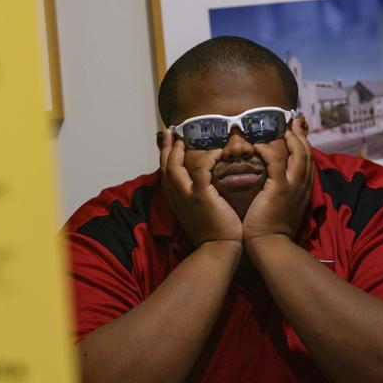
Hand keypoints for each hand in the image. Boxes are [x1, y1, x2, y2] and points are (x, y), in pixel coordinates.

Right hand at [158, 130, 241, 246]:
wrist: (218, 250)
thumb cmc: (215, 235)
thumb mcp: (199, 216)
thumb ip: (197, 201)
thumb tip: (205, 189)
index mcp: (176, 202)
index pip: (166, 175)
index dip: (164, 158)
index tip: (168, 144)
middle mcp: (177, 198)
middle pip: (164, 167)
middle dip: (164, 147)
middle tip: (169, 132)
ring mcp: (186, 197)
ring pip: (173, 166)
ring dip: (177, 149)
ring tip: (183, 138)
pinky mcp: (201, 196)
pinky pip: (200, 169)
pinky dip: (207, 157)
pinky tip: (216, 152)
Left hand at [242, 116, 312, 242]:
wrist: (272, 246)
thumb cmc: (272, 231)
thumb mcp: (283, 209)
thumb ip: (283, 195)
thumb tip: (275, 185)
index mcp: (303, 191)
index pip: (308, 162)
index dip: (304, 145)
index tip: (298, 133)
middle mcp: (303, 187)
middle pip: (307, 153)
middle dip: (302, 135)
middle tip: (295, 120)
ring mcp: (293, 187)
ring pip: (299, 155)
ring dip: (292, 138)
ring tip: (284, 127)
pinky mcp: (280, 189)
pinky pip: (277, 163)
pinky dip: (269, 152)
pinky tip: (260, 146)